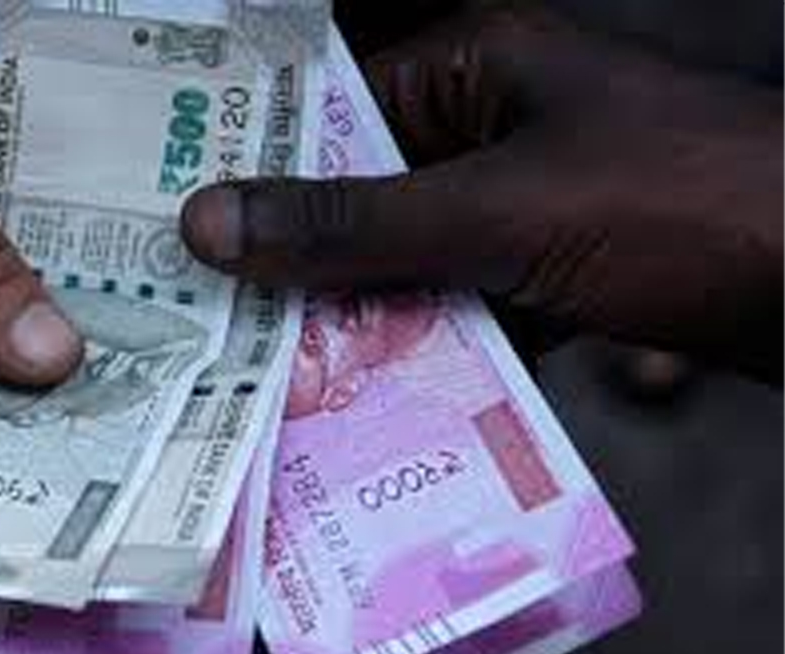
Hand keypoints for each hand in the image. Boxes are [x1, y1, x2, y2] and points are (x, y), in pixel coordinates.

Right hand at [182, 1, 781, 382]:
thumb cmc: (683, 205)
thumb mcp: (499, 211)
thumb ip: (353, 222)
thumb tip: (210, 224)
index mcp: (472, 66)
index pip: (325, 100)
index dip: (244, 156)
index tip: (165, 212)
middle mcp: (488, 123)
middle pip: (356, 187)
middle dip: (289, 252)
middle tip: (195, 308)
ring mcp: (521, 198)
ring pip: (400, 253)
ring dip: (347, 308)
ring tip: (257, 362)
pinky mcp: (550, 266)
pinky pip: (454, 300)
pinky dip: (416, 343)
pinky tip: (360, 392)